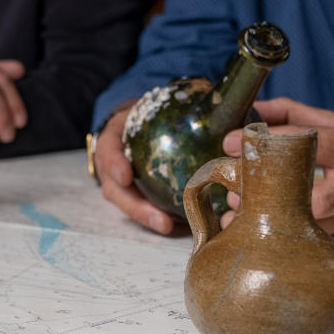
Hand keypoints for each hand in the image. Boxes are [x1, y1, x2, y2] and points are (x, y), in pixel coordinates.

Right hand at [94, 106, 175, 233]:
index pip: (108, 147)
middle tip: (160, 220)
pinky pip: (142, 208)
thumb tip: (224, 118)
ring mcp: (119, 181)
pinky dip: (157, 217)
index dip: (114, 163)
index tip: (126, 176)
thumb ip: (183, 107)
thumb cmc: (151, 114)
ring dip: (147, 218)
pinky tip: (179, 225)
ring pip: (127, 204)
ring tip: (169, 228)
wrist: (138, 123)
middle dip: (136, 206)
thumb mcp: (156, 105)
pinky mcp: (133, 194)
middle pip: (115, 188)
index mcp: (114, 135)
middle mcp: (111, 162)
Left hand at [221, 97, 333, 236]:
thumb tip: (253, 108)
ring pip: (304, 222)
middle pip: (305, 191)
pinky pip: (307, 237)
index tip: (229, 143)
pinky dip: (279, 233)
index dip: (266, 143)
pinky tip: (254, 229)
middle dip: (263, 189)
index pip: (307, 142)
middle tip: (231, 183)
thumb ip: (295, 114)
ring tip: (235, 209)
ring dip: (266, 217)